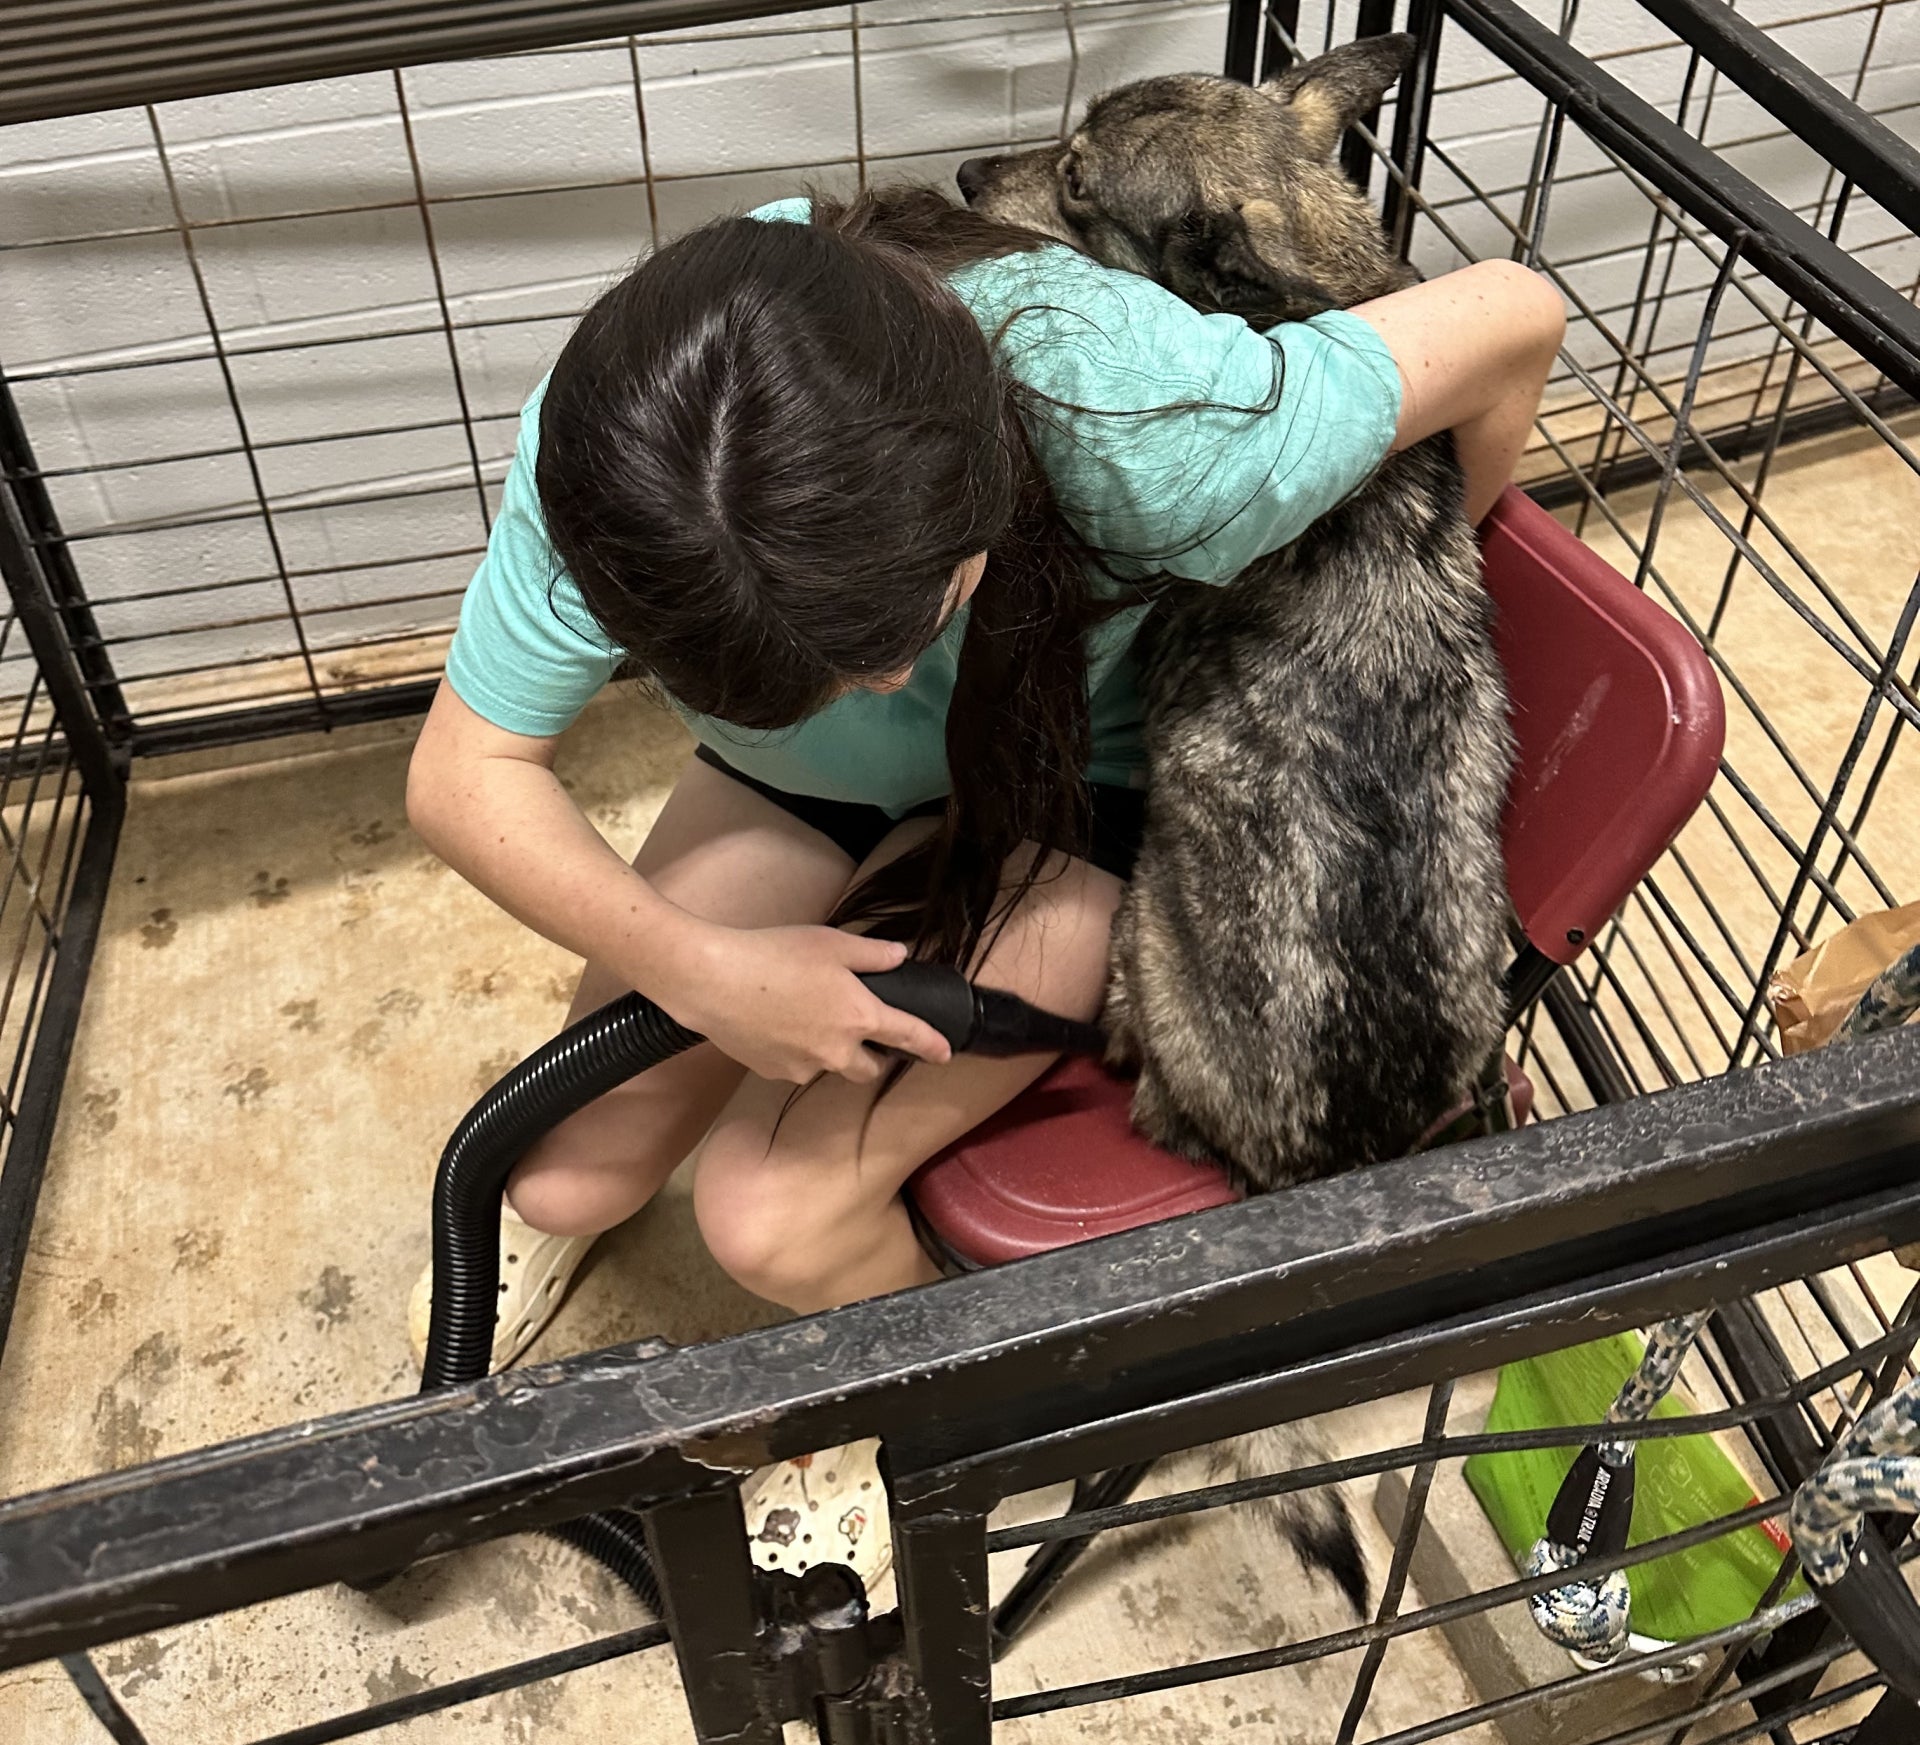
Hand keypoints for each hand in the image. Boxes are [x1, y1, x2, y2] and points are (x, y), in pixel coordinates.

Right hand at [657, 924, 953, 1084]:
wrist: (713, 980)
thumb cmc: (774, 954)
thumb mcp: (831, 942)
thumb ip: (872, 954)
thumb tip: (899, 956)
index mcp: (860, 1017)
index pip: (908, 1036)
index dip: (931, 1045)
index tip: (945, 1053)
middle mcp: (837, 1051)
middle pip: (870, 1069)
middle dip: (874, 1057)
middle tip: (864, 1033)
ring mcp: (804, 1066)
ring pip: (830, 1067)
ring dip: (831, 1052)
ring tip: (807, 1017)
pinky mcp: (773, 1072)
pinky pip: (796, 1066)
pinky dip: (796, 1051)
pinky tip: (778, 1024)